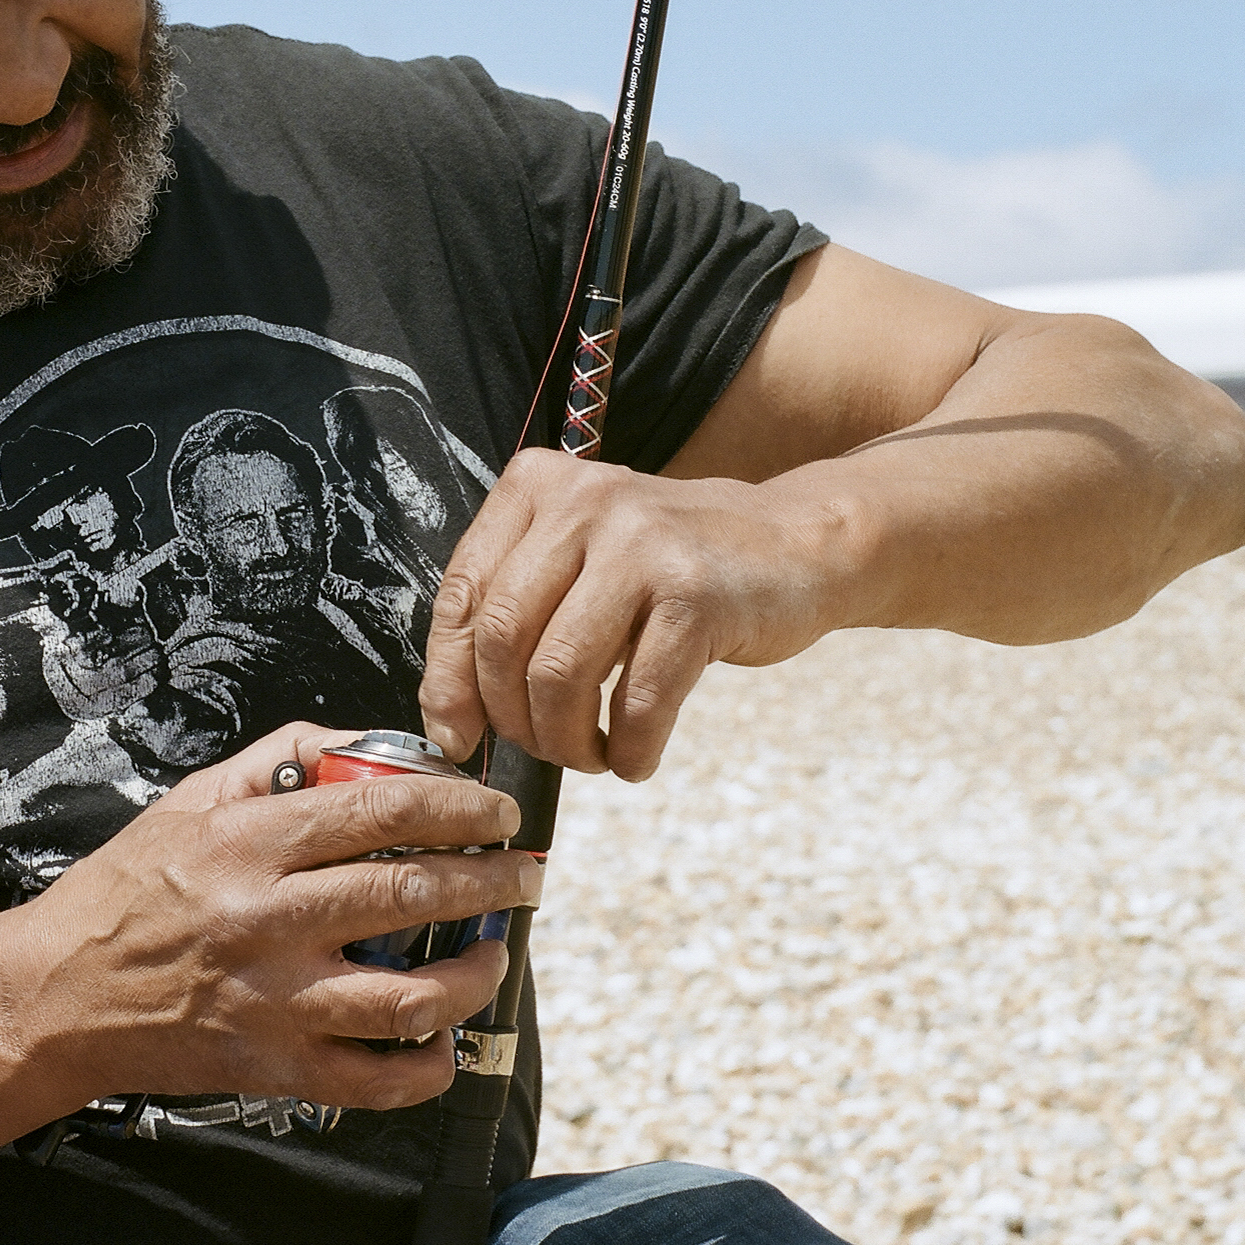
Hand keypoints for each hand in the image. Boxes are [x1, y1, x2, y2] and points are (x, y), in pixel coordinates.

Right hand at [22, 724, 538, 1112]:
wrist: (60, 996)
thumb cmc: (129, 889)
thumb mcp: (192, 800)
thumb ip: (281, 761)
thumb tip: (366, 742)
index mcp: (250, 844)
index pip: (381, 809)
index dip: (458, 804)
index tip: (498, 809)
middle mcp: (268, 921)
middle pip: (410, 893)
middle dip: (491, 879)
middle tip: (526, 873)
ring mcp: (275, 1002)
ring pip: (409, 996)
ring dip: (476, 974)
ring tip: (496, 954)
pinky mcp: (275, 1069)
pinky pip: (376, 1081)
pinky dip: (427, 1064)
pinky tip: (443, 1035)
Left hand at [419, 452, 843, 779]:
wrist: (795, 544)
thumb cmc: (671, 569)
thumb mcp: (583, 561)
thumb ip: (516, 614)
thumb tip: (448, 720)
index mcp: (538, 487)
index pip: (463, 595)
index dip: (448, 680)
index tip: (457, 735)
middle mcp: (584, 502)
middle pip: (504, 639)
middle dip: (513, 718)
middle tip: (541, 748)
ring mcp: (642, 543)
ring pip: (559, 673)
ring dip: (566, 740)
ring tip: (590, 754)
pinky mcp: (696, 593)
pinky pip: (637, 700)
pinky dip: (629, 749)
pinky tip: (635, 758)